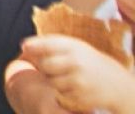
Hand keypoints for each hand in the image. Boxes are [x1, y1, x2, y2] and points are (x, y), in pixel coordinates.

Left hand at [19, 35, 134, 113]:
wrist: (115, 83)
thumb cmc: (88, 61)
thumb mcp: (75, 46)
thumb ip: (50, 43)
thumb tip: (23, 45)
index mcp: (73, 47)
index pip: (45, 45)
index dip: (32, 46)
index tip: (24, 47)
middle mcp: (76, 63)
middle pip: (44, 65)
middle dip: (44, 66)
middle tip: (54, 67)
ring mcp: (79, 81)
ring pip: (51, 82)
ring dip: (54, 80)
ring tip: (67, 77)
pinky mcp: (80, 97)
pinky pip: (60, 95)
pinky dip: (63, 92)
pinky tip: (74, 88)